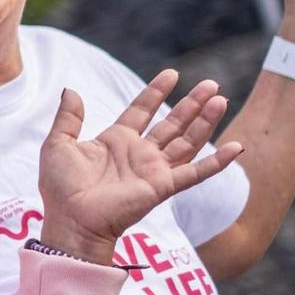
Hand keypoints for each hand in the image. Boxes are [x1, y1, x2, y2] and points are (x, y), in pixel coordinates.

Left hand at [37, 70, 242, 264]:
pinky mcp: (163, 187)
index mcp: (116, 141)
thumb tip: (71, 90)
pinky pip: (196, 172)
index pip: (142, 110)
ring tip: (221, 99)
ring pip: (187, 141)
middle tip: (211, 84)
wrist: (70, 220)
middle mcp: (139, 153)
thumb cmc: (61, 189)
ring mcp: (154, 170)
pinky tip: (236, 147)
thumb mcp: (58, 144)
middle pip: (172, 123)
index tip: (172, 73)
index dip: (156, 92)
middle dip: (191, 104)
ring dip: (205, 121)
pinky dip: (217, 161)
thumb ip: (68, 118)